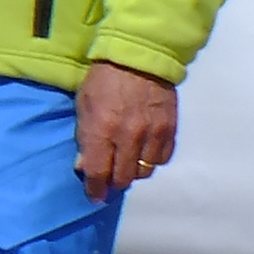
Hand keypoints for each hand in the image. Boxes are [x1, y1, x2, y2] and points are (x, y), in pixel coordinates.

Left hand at [76, 59, 177, 197]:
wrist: (139, 56)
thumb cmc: (104, 78)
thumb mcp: (84, 104)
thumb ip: (84, 137)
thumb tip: (84, 166)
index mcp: (102, 129)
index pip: (98, 172)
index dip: (95, 189)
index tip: (94, 197)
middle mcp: (128, 136)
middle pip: (123, 177)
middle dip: (113, 182)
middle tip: (109, 178)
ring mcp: (152, 134)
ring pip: (144, 171)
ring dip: (133, 171)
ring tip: (126, 163)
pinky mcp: (169, 129)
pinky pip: (162, 158)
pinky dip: (152, 160)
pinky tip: (144, 153)